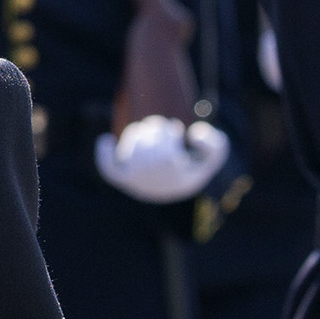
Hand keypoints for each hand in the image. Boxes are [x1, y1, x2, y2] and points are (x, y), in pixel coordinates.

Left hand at [95, 115, 228, 204]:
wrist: (172, 189)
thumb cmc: (191, 167)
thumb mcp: (213, 157)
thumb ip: (216, 145)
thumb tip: (194, 135)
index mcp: (171, 171)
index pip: (165, 142)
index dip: (169, 132)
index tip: (175, 130)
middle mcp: (150, 176)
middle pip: (149, 138)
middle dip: (156, 128)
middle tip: (163, 131)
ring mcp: (134, 178)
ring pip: (132, 141)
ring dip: (139, 132)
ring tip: (148, 136)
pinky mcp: (120, 178)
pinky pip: (107, 166)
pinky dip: (104, 152)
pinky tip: (107, 140)